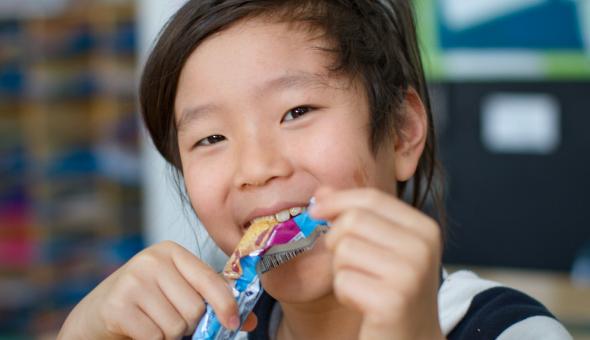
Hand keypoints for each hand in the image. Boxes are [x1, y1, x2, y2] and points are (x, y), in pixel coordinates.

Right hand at [58, 241, 256, 339]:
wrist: (94, 316)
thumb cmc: (143, 303)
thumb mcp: (177, 293)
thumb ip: (211, 301)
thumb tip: (248, 321)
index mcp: (171, 252)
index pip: (211, 279)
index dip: (226, 305)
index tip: (233, 323)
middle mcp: (152, 260)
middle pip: (195, 308)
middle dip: (188, 323)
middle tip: (169, 318)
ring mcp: (133, 280)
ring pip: (176, 325)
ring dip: (168, 334)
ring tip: (151, 322)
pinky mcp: (118, 305)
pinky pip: (155, 336)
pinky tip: (138, 328)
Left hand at [310, 187, 443, 339]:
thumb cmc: (392, 292)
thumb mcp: (379, 247)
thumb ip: (354, 215)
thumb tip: (321, 191)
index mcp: (424, 229)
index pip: (371, 198)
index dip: (337, 200)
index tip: (315, 209)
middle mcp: (423, 247)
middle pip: (352, 220)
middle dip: (337, 241)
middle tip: (348, 264)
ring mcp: (410, 274)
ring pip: (344, 250)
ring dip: (341, 271)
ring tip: (362, 286)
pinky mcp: (392, 301)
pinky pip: (343, 281)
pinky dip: (344, 294)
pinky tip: (363, 304)